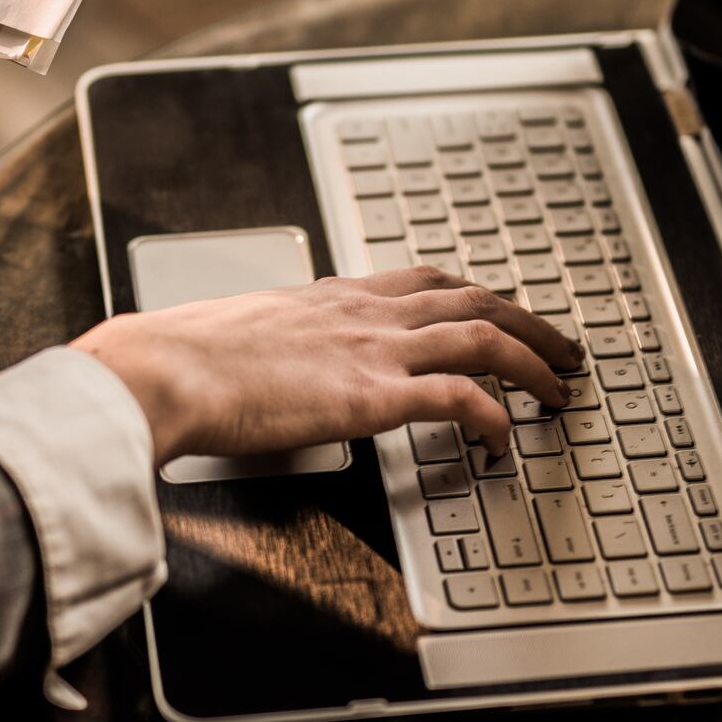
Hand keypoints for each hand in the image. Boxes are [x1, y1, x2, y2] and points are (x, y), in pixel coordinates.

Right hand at [71, 267, 586, 464]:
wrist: (159, 370)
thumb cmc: (178, 360)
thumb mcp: (236, 335)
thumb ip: (267, 346)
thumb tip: (258, 370)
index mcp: (331, 296)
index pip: (424, 281)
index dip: (475, 296)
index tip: (501, 312)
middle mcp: (362, 312)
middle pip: (473, 301)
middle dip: (529, 323)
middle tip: (561, 349)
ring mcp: (371, 349)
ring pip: (484, 337)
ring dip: (533, 363)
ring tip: (559, 391)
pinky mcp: (370, 394)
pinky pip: (459, 397)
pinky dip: (494, 416)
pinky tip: (504, 440)